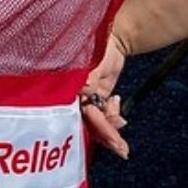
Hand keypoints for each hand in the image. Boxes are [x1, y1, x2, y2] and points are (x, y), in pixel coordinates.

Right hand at [81, 32, 128, 157]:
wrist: (112, 37)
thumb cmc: (95, 45)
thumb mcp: (91, 60)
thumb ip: (87, 77)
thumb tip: (85, 92)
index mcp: (64, 86)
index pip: (74, 112)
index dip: (92, 126)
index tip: (108, 138)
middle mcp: (71, 95)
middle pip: (84, 122)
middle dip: (103, 135)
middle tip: (121, 149)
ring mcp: (84, 98)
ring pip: (93, 123)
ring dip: (109, 132)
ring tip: (123, 144)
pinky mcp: (95, 98)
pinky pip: (101, 116)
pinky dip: (112, 119)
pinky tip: (119, 117)